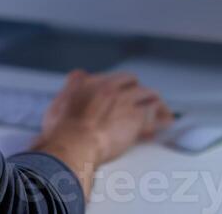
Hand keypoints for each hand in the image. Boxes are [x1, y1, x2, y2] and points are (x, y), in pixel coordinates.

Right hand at [30, 70, 173, 198]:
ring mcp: (124, 100)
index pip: (111, 78)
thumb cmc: (63, 130)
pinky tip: (163, 125)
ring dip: (154, 103)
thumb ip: (71, 86)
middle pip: (131, 81)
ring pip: (147, 94)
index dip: (120, 88)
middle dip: (137, 90)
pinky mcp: (136, 116)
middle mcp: (108, 86)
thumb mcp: (59, 101)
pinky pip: (155, 113)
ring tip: (160, 112)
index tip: (122, 96)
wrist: (74, 143)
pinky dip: (160, 119)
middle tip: (141, 101)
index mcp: (89, 82)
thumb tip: (76, 77)